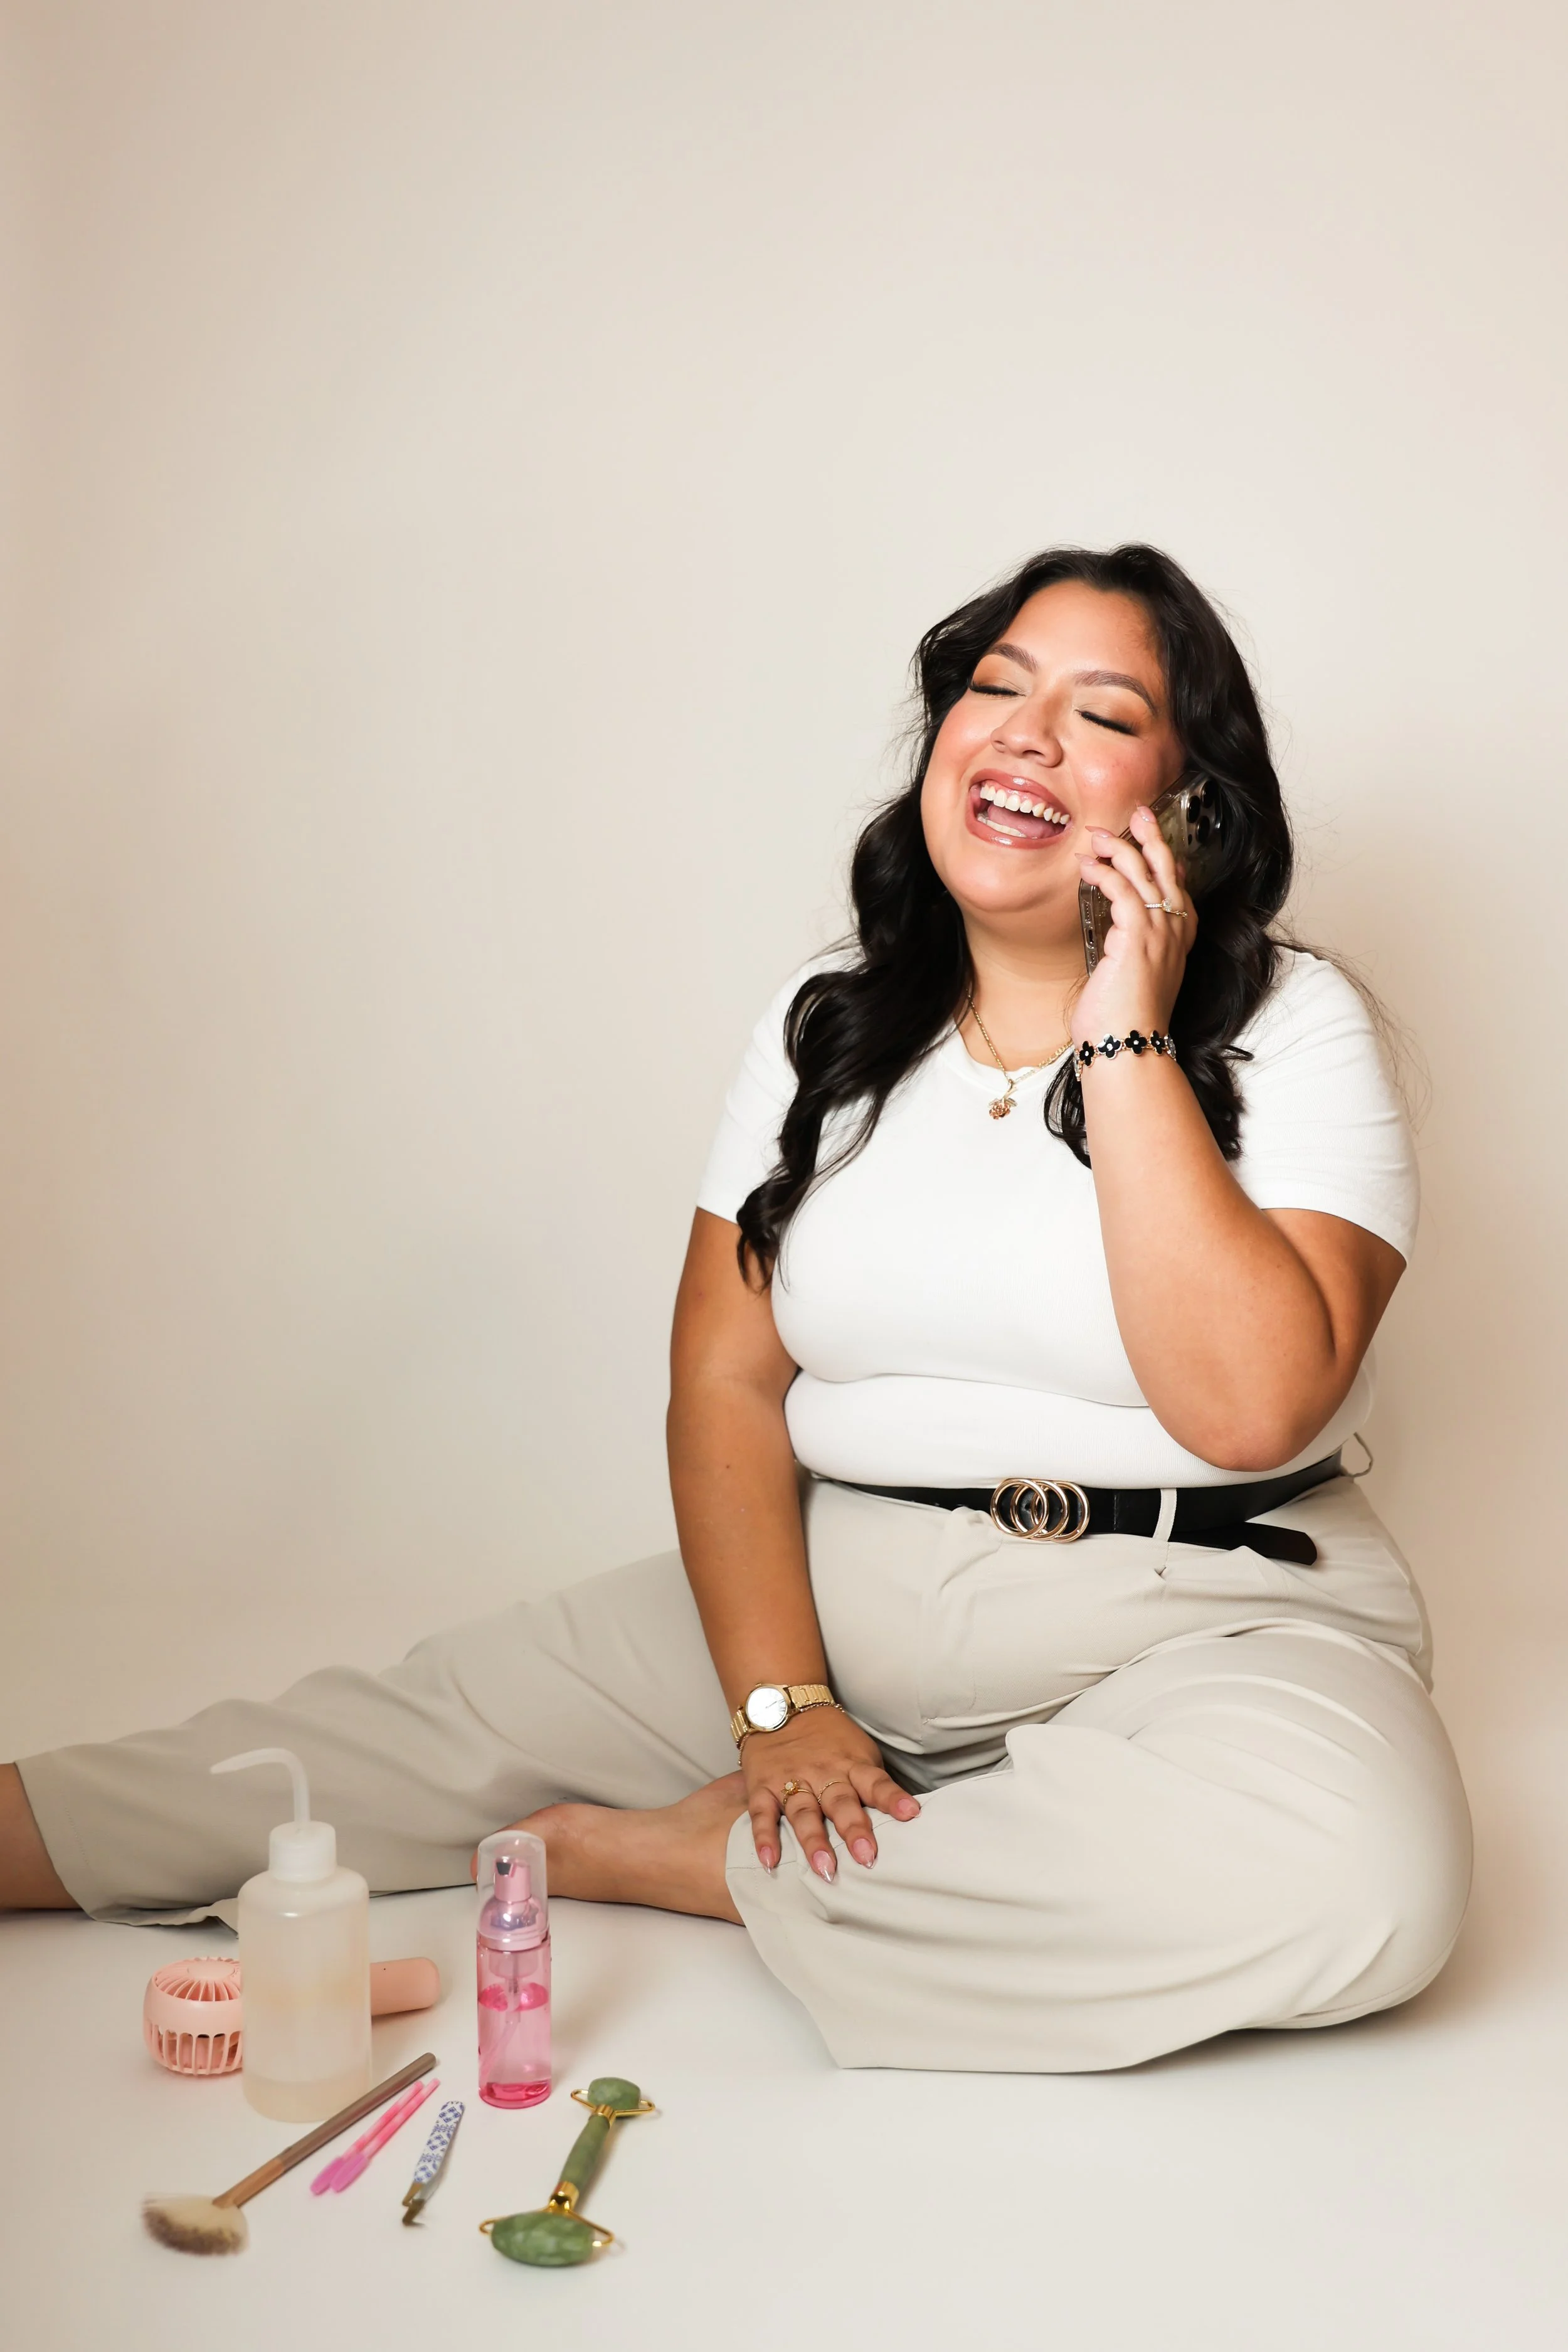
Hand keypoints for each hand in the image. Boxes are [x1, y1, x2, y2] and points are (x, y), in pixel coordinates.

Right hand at [741, 1707, 919, 1878]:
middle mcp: (823, 1774)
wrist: (782, 1705)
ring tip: (824, 1868)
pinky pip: (762, 1814)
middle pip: (841, 1802)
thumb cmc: (828, 1738)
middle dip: (854, 1829)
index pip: (876, 1782)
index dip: (892, 1798)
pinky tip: (769, 1860)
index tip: (910, 1813)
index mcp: (851, 1765)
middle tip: (866, 1856)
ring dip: (813, 1840)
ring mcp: (791, 1781)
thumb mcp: (857, 1752)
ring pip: (804, 1812)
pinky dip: (764, 1837)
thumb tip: (903, 1817)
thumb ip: (871, 1783)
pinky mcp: (763, 1787)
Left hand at [1073, 804, 1195, 1047]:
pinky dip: (1104, 872)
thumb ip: (1127, 950)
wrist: (1127, 1046)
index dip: (1163, 859)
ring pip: (1144, 873)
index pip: (1176, 887)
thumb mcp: (1129, 977)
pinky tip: (1086, 866)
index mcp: (1177, 942)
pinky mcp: (1138, 937)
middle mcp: (1175, 933)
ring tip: (1093, 836)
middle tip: (1136, 812)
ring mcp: (1160, 934)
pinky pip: (1123, 890)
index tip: (1147, 837)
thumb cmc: (1123, 1020)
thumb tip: (1113, 937)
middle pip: (1168, 870)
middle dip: (1152, 836)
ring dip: (1117, 848)